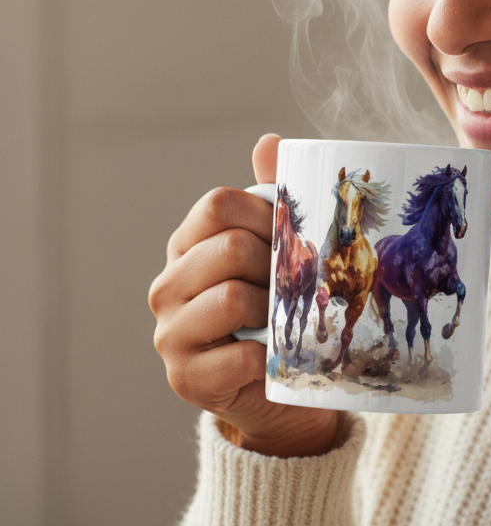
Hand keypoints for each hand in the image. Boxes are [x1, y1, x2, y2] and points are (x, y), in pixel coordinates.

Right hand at [149, 133, 337, 456]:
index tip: (286, 233)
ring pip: (231, 297)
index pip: (218, 204)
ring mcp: (170, 334)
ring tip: (278, 317)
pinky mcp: (187, 379)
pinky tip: (272, 355)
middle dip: (272, 263)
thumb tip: (269, 140)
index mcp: (188, 245)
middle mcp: (168, 286)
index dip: (263, 213)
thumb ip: (271, 194)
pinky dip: (267, 354)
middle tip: (287, 283)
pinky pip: (239, 354)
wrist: (279, 384)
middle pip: (230, 247)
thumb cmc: (275, 303)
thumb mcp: (275, 246)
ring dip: (270, 308)